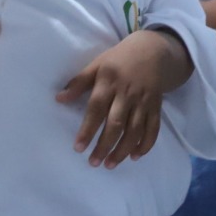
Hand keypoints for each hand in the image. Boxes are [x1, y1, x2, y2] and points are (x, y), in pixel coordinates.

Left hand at [57, 30, 181, 168]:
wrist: (154, 50)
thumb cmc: (120, 59)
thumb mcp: (98, 64)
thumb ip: (79, 82)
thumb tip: (59, 98)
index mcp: (110, 81)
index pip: (97, 108)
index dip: (88, 129)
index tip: (78, 148)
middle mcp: (127, 93)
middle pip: (116, 123)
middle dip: (105, 145)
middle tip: (93, 162)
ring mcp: (144, 101)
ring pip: (134, 130)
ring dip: (123, 149)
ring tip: (110, 164)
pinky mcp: (156, 106)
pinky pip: (153, 128)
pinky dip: (145, 144)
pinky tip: (135, 156)